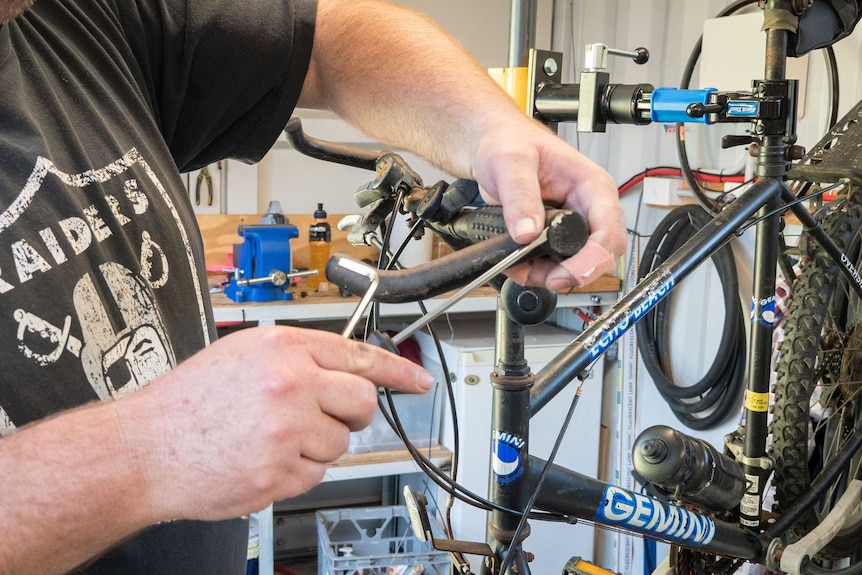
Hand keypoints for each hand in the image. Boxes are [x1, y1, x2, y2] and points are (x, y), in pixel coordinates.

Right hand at [115, 326, 432, 521]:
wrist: (145, 449)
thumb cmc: (188, 403)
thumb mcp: (242, 354)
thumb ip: (296, 356)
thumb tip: (344, 369)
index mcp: (282, 348)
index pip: (358, 355)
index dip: (397, 370)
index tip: (418, 380)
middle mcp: (290, 385)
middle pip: (362, 402)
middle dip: (349, 413)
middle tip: (322, 417)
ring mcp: (286, 430)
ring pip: (339, 442)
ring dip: (315, 444)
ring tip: (271, 437)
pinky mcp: (280, 472)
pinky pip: (316, 474)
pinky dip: (296, 471)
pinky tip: (263, 458)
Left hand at [471, 118, 626, 289]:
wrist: (492, 145)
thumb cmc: (509, 141)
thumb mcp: (511, 162)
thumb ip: (520, 196)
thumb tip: (527, 233)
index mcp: (591, 185)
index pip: (609, 231)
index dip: (592, 259)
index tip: (564, 273)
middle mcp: (587, 208)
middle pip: (598, 256)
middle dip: (569, 272)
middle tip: (540, 275)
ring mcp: (571, 226)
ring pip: (574, 266)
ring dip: (546, 274)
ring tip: (518, 263)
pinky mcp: (552, 238)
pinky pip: (552, 266)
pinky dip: (532, 271)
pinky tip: (515, 260)